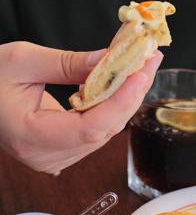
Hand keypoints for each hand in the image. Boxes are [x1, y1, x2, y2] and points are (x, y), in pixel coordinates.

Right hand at [0, 41, 161, 173]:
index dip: (122, 100)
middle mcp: (44, 155)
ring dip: (127, 96)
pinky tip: (124, 80)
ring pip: (105, 131)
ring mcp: (52, 156)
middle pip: (103, 130)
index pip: (89, 128)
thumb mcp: (23, 59)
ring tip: (143, 64)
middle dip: (133, 92)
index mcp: (30, 136)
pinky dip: (114, 103)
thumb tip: (109, 58)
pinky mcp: (60, 148)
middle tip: (152, 58)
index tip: (142, 72)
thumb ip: (69, 62)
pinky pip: (96, 129)